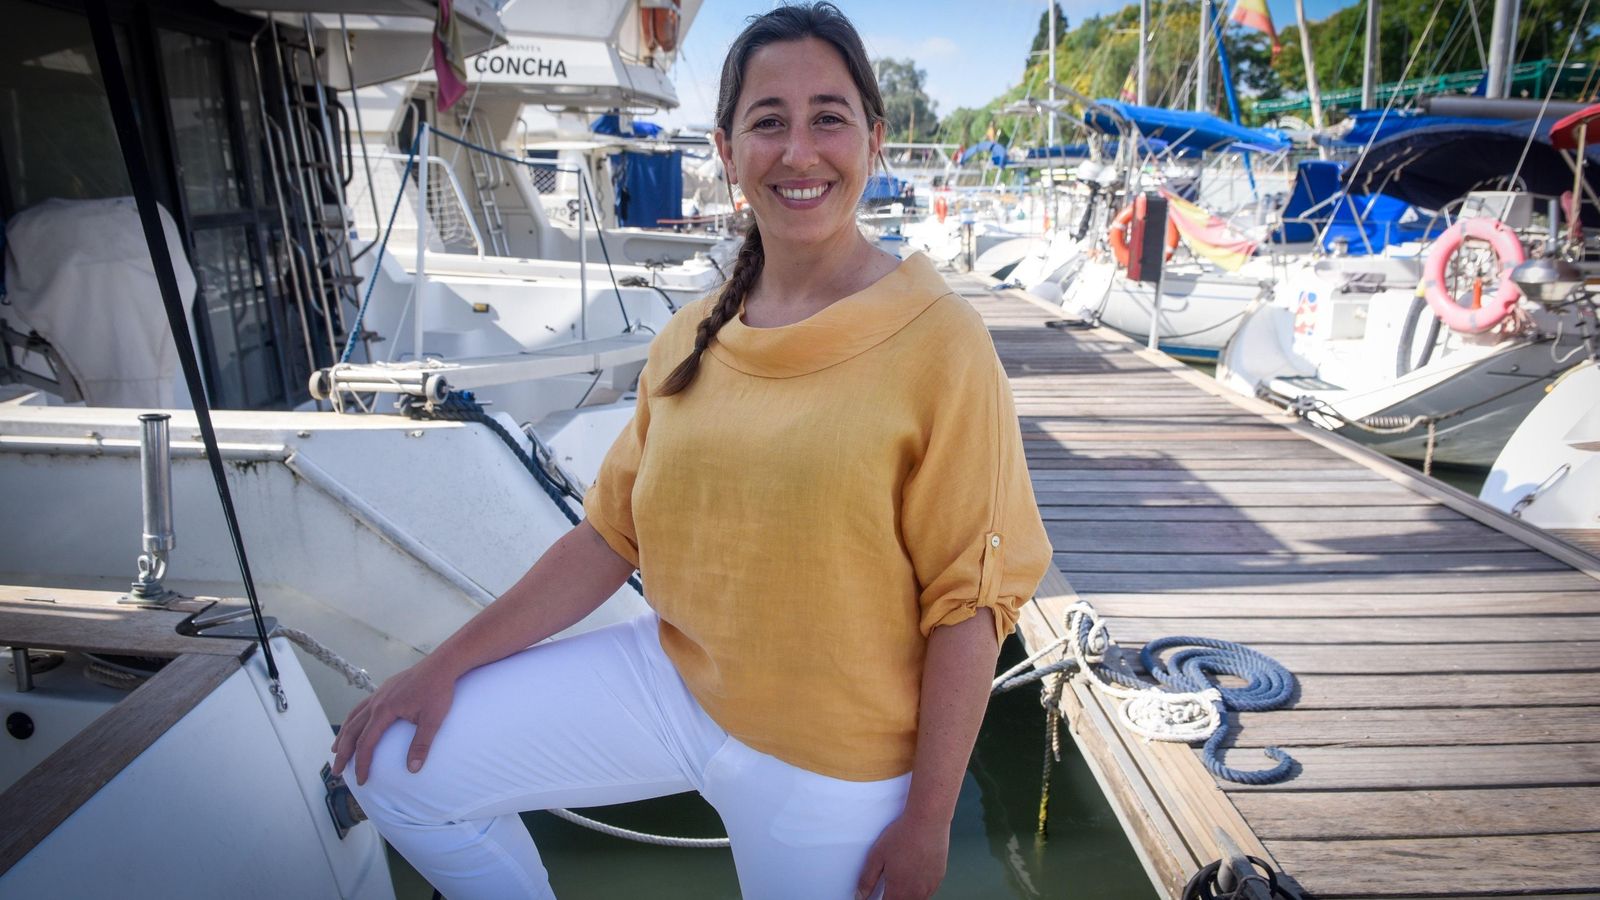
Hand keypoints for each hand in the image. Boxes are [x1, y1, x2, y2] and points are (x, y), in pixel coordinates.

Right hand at [331, 655, 460, 784]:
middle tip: (338, 772)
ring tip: (336, 750)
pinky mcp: (384, 690)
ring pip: (353, 717)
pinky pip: (361, 707)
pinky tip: (355, 725)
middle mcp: (376, 702)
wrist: (442, 665)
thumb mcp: (433, 720)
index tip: (363, 780)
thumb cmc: (438, 691)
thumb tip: (413, 770)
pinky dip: (353, 720)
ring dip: (343, 736)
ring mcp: (379, 694)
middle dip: (343, 753)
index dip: (362, 763)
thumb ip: (421, 744)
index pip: (366, 743)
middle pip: (352, 731)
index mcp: (384, 710)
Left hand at [855, 811, 949, 899]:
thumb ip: (867, 880)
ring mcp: (930, 886)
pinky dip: (920, 890)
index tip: (878, 895)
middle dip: (893, 898)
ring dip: (906, 896)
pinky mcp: (939, 877)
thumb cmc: (902, 835)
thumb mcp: (876, 856)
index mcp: (899, 890)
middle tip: (888, 887)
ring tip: (900, 882)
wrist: (928, 821)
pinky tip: (914, 877)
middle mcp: (916, 892)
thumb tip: (860, 896)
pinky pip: (928, 892)